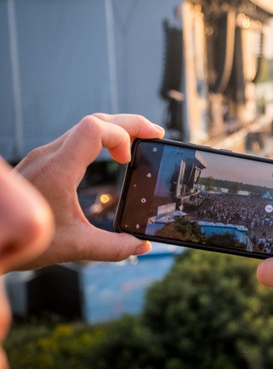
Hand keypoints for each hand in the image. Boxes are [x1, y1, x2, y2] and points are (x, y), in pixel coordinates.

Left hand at [13, 114, 163, 269]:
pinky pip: (77, 138)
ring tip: (137, 143)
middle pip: (96, 120)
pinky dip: (100, 139)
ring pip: (85, 127)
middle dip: (130, 124)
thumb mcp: (72, 247)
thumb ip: (112, 248)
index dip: (121, 135)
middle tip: (155, 134)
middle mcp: (50, 156)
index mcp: (58, 170)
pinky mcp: (42, 161)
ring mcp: (44, 156)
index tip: (129, 160)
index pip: (95, 128)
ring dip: (115, 130)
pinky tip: (110, 154)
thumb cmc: (21, 241)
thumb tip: (142, 246)